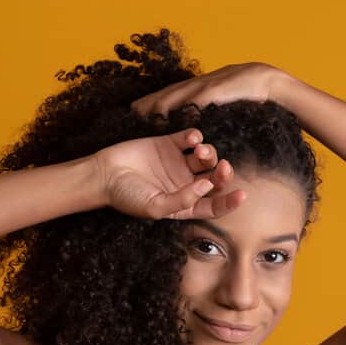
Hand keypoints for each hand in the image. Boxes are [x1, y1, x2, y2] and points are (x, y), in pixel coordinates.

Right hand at [95, 128, 246, 219]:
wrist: (103, 174)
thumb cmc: (127, 197)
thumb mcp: (155, 207)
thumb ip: (182, 200)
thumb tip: (206, 187)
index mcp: (185, 204)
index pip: (214, 205)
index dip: (229, 202)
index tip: (242, 194)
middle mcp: (186, 184)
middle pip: (215, 179)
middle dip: (223, 174)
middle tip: (223, 167)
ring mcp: (178, 163)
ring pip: (206, 158)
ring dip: (210, 153)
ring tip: (200, 151)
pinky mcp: (169, 144)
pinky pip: (190, 139)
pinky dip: (195, 137)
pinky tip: (191, 139)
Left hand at [130, 62, 284, 117]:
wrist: (268, 82)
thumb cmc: (249, 92)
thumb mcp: (224, 99)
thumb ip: (210, 105)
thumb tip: (198, 117)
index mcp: (200, 87)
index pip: (172, 94)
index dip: (154, 102)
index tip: (136, 110)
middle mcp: (198, 86)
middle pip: (167, 95)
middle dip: (148, 103)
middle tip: (128, 112)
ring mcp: (205, 88)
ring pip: (174, 96)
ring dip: (156, 105)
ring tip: (138, 115)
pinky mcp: (213, 92)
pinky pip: (191, 100)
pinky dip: (176, 107)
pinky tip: (164, 114)